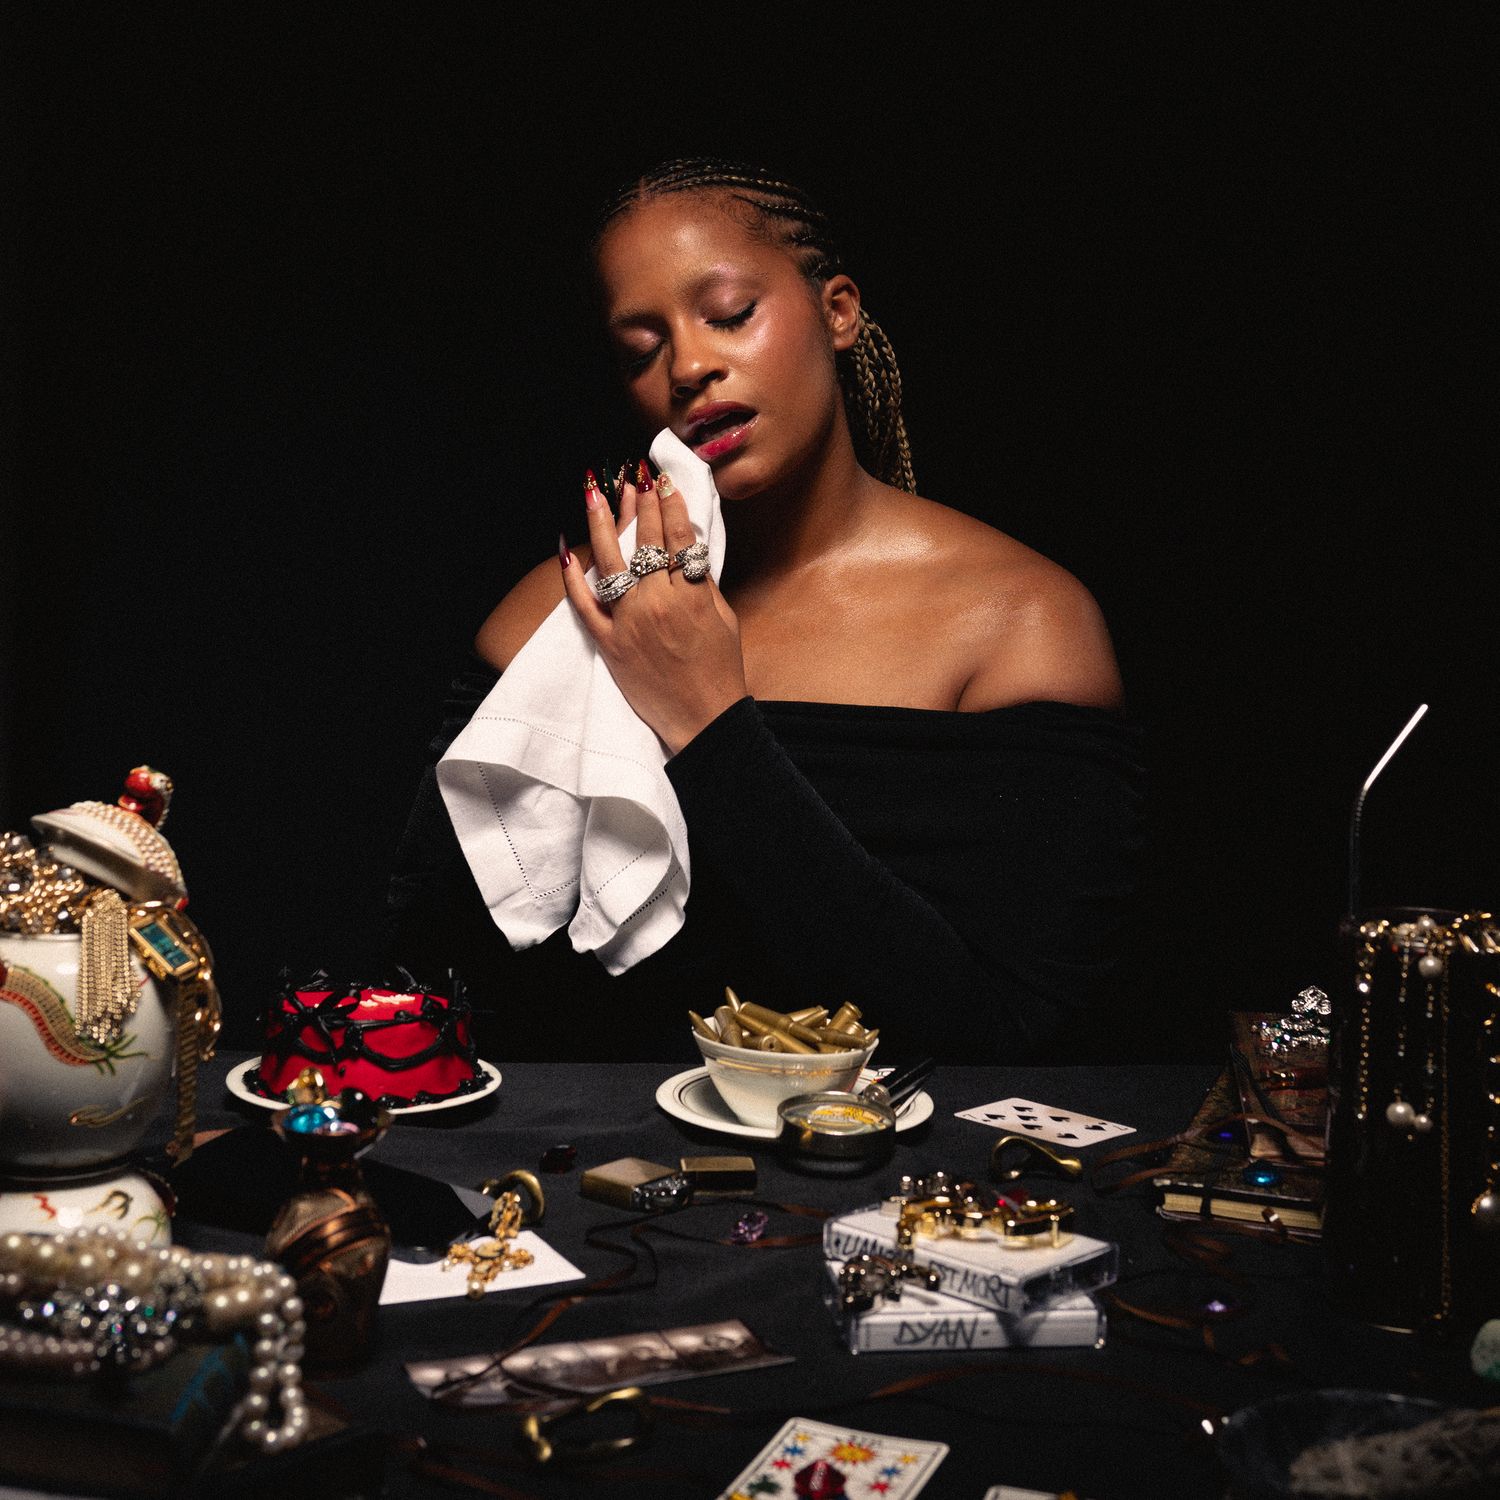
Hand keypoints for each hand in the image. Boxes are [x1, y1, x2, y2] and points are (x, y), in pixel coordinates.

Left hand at [560, 462, 746, 753]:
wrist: (702, 719)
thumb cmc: (720, 671)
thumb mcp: (723, 619)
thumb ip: (703, 584)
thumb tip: (686, 549)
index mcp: (692, 596)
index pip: (679, 537)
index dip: (671, 504)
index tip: (662, 480)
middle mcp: (659, 604)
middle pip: (646, 542)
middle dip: (639, 503)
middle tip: (631, 474)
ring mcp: (630, 624)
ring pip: (611, 563)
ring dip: (602, 522)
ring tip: (594, 492)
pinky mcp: (610, 644)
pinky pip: (585, 606)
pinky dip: (573, 578)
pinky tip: (567, 548)